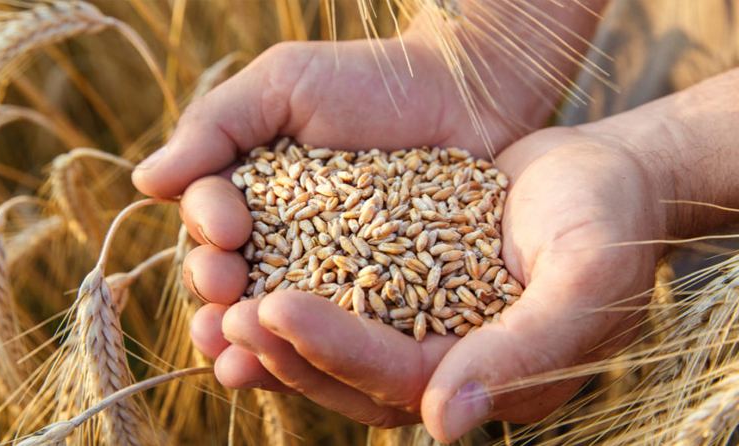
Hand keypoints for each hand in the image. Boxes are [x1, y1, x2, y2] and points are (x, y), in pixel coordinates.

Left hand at [188, 122, 667, 440]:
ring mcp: (422, 323)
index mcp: (484, 377)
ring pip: (335, 343)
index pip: (395, 376)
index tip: (273, 309)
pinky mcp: (405, 282)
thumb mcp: (583, 283)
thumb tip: (445, 424)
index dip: (332, 348)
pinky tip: (252, 264)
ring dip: (276, 330)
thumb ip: (524, 353)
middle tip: (228, 315)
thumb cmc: (608, 224)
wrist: (606, 176)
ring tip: (219, 302)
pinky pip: (342, 293)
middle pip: (351, 373)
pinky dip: (298, 284)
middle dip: (286, 348)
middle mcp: (445, 361)